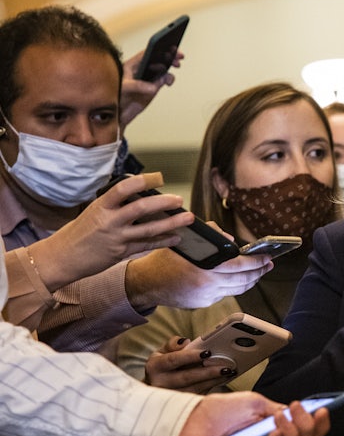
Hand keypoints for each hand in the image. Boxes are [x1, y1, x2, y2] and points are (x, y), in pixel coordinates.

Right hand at [26, 174, 193, 290]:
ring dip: (172, 223)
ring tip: (188, 218)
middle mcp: (109, 220)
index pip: (124, 188)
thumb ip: (115, 206)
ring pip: (149, 229)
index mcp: (101, 206)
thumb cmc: (79, 232)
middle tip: (179, 200)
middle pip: (141, 208)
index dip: (143, 181)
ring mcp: (116, 238)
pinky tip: (176, 238)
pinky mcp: (120, 252)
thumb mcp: (93, 212)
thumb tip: (144, 197)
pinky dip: (163, 241)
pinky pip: (146, 245)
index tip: (159, 178)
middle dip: (164, 203)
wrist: (62, 257)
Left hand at [120, 49, 183, 128]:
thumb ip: (137, 85)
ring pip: (163, 68)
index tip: (168, 47)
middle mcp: (141, 69)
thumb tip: (153, 86)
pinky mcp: (154, 87)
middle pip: (157, 58)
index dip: (158, 48)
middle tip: (178, 55)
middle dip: (169, 55)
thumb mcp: (124, 88)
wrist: (118, 112)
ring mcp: (148, 78)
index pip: (147, 53)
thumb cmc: (115, 96)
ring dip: (171, 65)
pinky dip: (169, 79)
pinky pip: (164, 80)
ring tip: (177, 65)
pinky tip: (169, 81)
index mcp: (132, 65)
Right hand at [125, 239, 272, 310]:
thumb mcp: (187, 240)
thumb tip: (233, 242)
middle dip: (259, 273)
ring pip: (237, 290)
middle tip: (268, 265)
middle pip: (243, 280)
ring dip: (250, 281)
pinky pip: (224, 294)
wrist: (147, 282)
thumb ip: (212, 236)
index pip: (240, 265)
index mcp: (206, 267)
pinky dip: (233, 287)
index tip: (267, 258)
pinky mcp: (203, 304)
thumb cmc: (166, 258)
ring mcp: (206, 297)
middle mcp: (208, 284)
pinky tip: (236, 280)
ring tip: (257, 273)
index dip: (257, 262)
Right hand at [145, 336, 235, 392]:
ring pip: (195, 389)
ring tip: (228, 372)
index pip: (173, 360)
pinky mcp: (180, 404)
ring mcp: (170, 396)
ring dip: (214, 380)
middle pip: (187, 377)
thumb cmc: (162, 367)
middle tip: (225, 366)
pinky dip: (212, 386)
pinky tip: (223, 379)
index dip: (190, 356)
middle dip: (208, 372)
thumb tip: (185, 342)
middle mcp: (160, 383)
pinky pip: (198, 395)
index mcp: (154, 367)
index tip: (207, 352)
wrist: (154, 386)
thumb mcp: (161, 352)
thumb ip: (172, 344)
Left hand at [173, 394, 329, 435]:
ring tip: (283, 417)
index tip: (325, 410)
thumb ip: (280, 410)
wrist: (190, 421)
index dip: (318, 427)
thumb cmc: (221, 413)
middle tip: (298, 409)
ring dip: (291, 435)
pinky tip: (275, 433)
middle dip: (305, 428)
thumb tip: (302, 415)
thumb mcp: (257, 404)